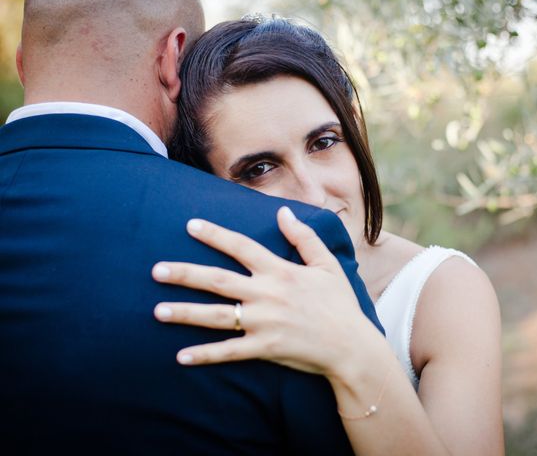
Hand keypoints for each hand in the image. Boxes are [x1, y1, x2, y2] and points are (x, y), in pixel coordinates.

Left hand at [152, 206, 374, 375]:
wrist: (350, 346)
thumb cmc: (339, 303)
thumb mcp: (326, 264)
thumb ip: (304, 237)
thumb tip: (284, 211)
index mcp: (280, 271)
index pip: (241, 247)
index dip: (215, 235)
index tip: (190, 225)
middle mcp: (266, 294)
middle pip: (217, 281)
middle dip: (185, 274)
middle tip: (155, 270)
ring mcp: (263, 323)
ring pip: (215, 316)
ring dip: (185, 313)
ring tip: (157, 311)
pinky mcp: (264, 348)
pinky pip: (228, 352)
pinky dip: (204, 355)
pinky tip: (180, 356)